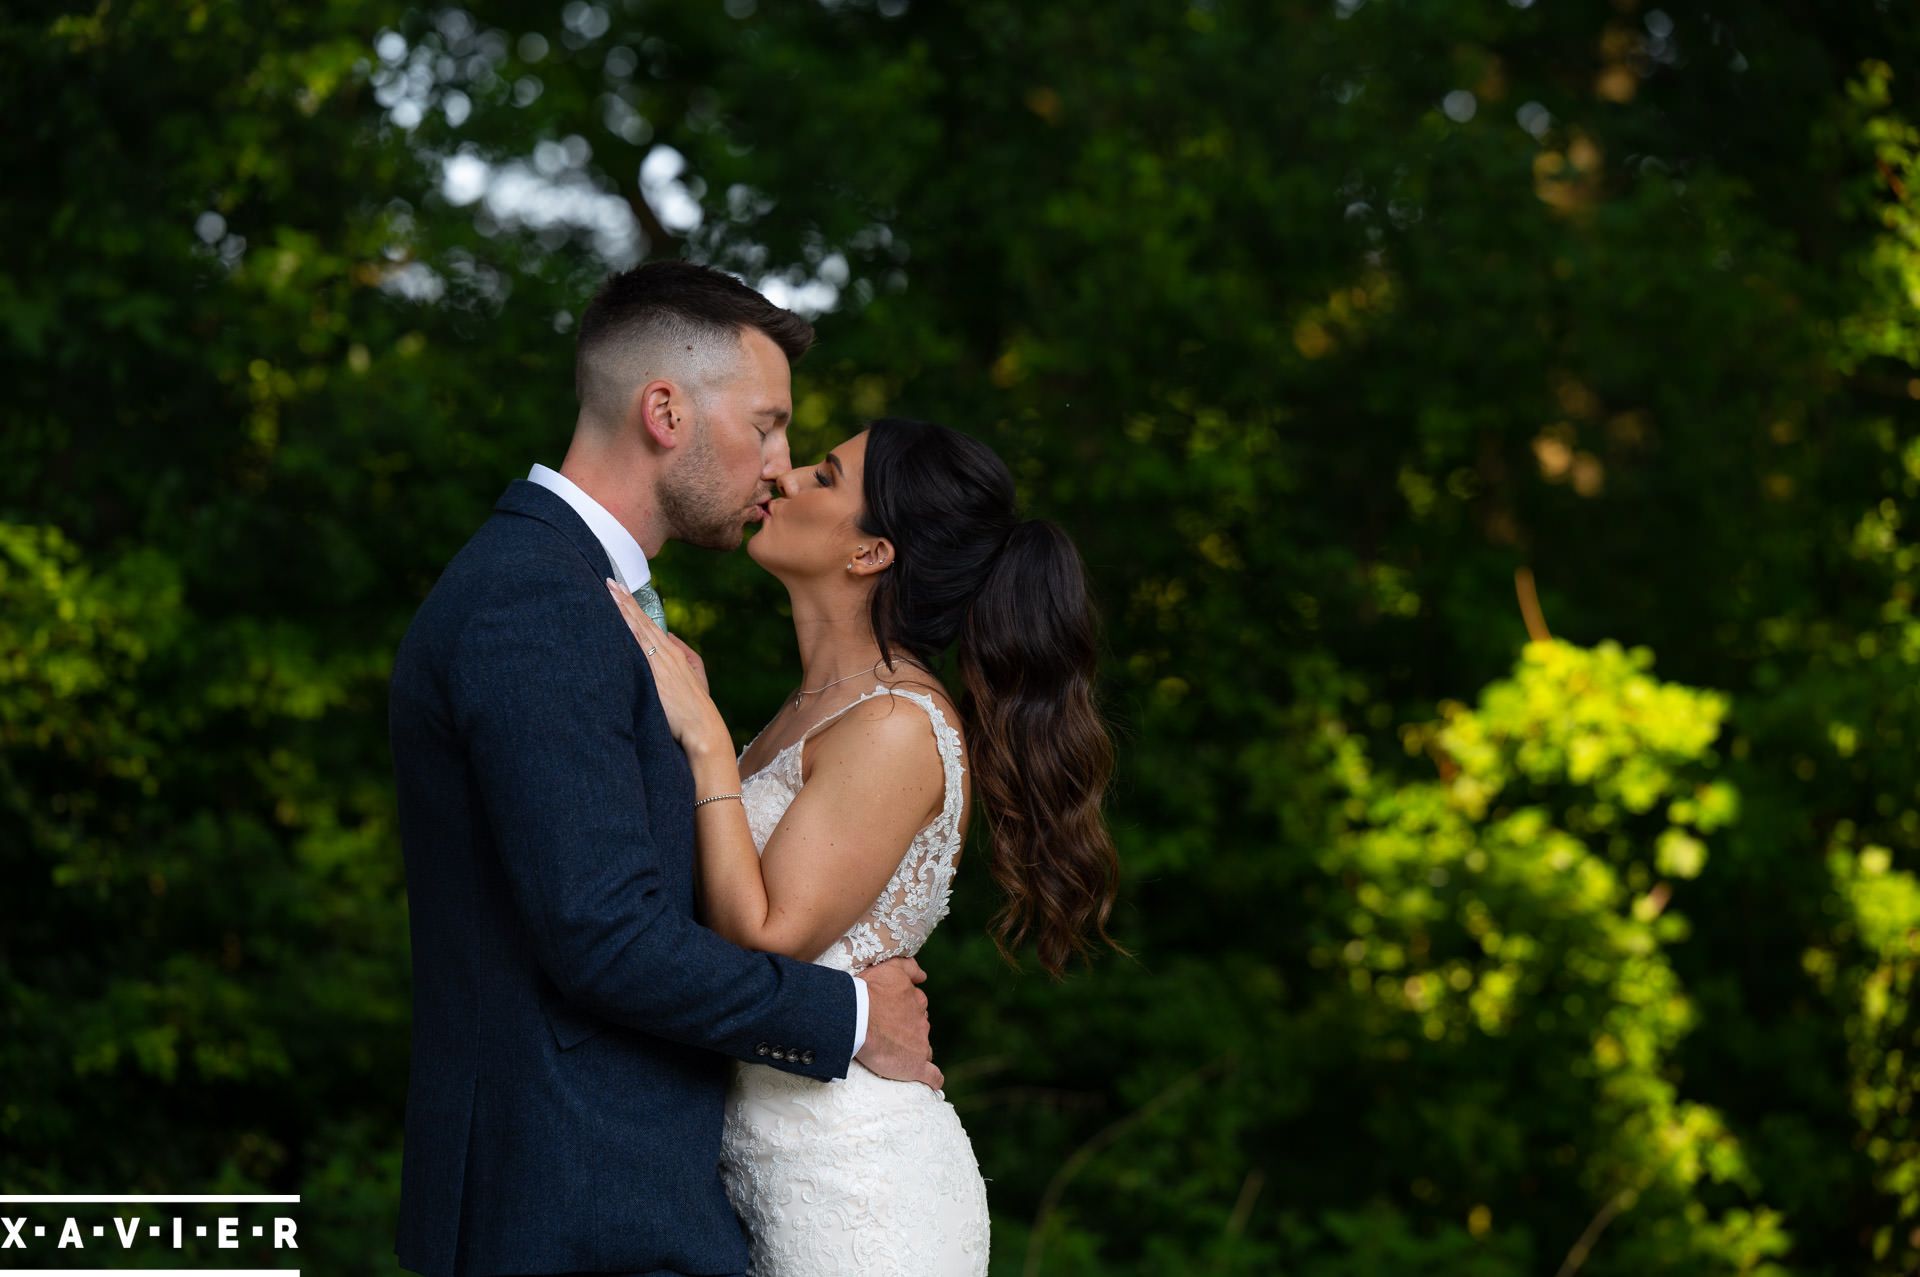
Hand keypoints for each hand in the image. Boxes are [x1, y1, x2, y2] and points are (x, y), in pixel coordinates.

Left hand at [606, 579, 724, 753]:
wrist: (702, 727)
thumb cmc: (696, 707)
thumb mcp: (694, 676)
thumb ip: (681, 654)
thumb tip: (668, 637)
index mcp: (674, 653)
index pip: (650, 624)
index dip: (634, 606)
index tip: (621, 590)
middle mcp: (666, 653)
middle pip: (641, 621)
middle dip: (625, 601)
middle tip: (608, 581)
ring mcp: (660, 663)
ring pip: (638, 630)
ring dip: (623, 610)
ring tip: (610, 592)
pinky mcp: (655, 676)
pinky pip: (638, 649)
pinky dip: (629, 633)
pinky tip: (618, 621)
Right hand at [855, 956, 941, 1089]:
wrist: (857, 1017)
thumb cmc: (869, 991)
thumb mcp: (890, 968)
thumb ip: (910, 967)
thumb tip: (924, 975)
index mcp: (916, 1001)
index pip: (918, 1009)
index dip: (906, 1013)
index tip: (893, 1017)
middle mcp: (921, 1022)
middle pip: (920, 1029)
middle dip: (909, 1032)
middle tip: (889, 1035)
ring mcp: (920, 1045)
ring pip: (924, 1049)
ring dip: (915, 1051)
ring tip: (900, 1056)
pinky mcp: (915, 1066)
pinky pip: (932, 1076)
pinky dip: (933, 1079)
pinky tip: (932, 1083)